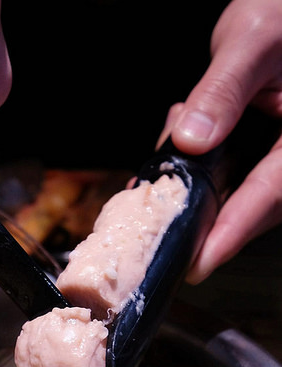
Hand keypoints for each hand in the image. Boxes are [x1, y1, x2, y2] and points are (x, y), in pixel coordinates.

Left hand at [161, 0, 281, 282]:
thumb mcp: (252, 40)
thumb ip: (222, 90)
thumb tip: (192, 138)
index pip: (268, 194)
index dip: (231, 232)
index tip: (200, 262)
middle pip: (254, 207)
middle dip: (205, 222)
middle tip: (161, 236)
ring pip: (241, 196)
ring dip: (200, 197)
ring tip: (161, 185)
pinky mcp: (268, 153)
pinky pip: (236, 177)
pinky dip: (203, 174)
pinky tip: (179, 151)